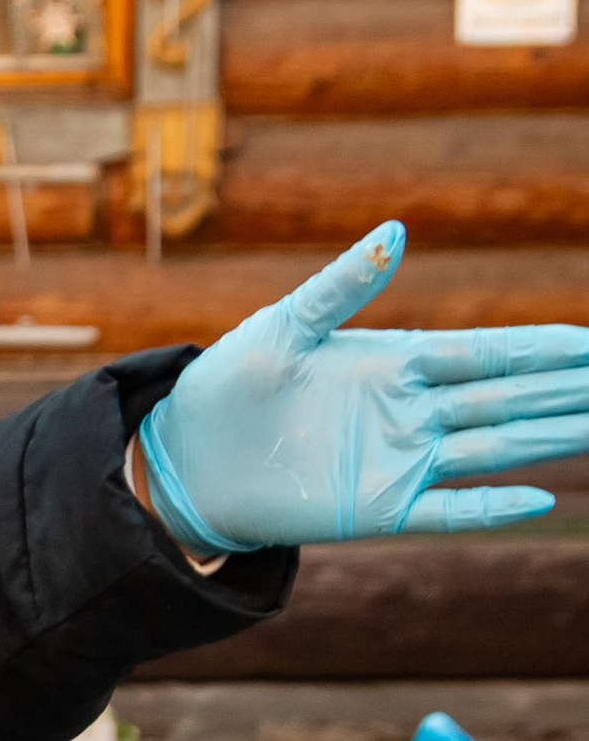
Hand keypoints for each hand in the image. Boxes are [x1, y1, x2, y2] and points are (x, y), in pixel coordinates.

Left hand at [139, 226, 588, 553]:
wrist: (189, 456)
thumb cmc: (231, 382)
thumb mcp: (285, 324)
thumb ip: (344, 283)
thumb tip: (398, 231)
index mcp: (396, 360)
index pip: (487, 352)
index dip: (542, 347)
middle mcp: (411, 410)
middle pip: (507, 397)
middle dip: (565, 389)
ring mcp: (401, 460)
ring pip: (495, 447)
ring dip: (549, 437)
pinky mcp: (379, 508)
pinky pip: (449, 509)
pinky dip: (491, 507)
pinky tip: (539, 499)